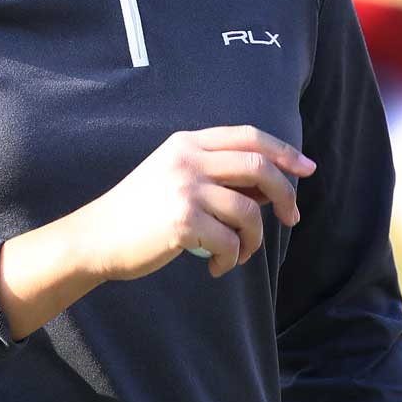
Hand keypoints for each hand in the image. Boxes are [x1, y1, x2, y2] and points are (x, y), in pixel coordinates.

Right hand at [72, 125, 315, 280]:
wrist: (95, 237)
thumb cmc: (140, 212)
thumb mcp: (175, 176)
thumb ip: (216, 173)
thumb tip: (270, 187)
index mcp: (189, 142)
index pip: (248, 136)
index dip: (283, 151)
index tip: (306, 169)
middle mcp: (188, 159)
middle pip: (258, 167)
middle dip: (285, 193)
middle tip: (292, 217)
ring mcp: (185, 188)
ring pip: (248, 211)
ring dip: (254, 239)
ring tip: (239, 253)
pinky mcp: (182, 220)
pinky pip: (230, 241)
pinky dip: (231, 258)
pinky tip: (216, 266)